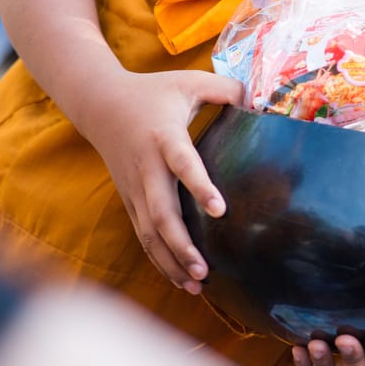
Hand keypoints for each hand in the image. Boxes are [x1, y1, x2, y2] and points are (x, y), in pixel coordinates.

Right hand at [78, 68, 242, 294]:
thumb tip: (265, 102)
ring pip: (149, 232)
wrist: (99, 102)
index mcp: (164, 137)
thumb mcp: (191, 81)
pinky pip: (143, 235)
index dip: (200, 186)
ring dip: (171, 261)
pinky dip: (160, 260)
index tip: (220, 210)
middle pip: (161, 213)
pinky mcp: (129, 199)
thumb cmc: (154, 91)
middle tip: (206, 270)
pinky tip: (180, 280)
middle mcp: (146, 167)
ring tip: (199, 284)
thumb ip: (228, 90)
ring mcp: (134, 187)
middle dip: (182, 245)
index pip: (182, 164)